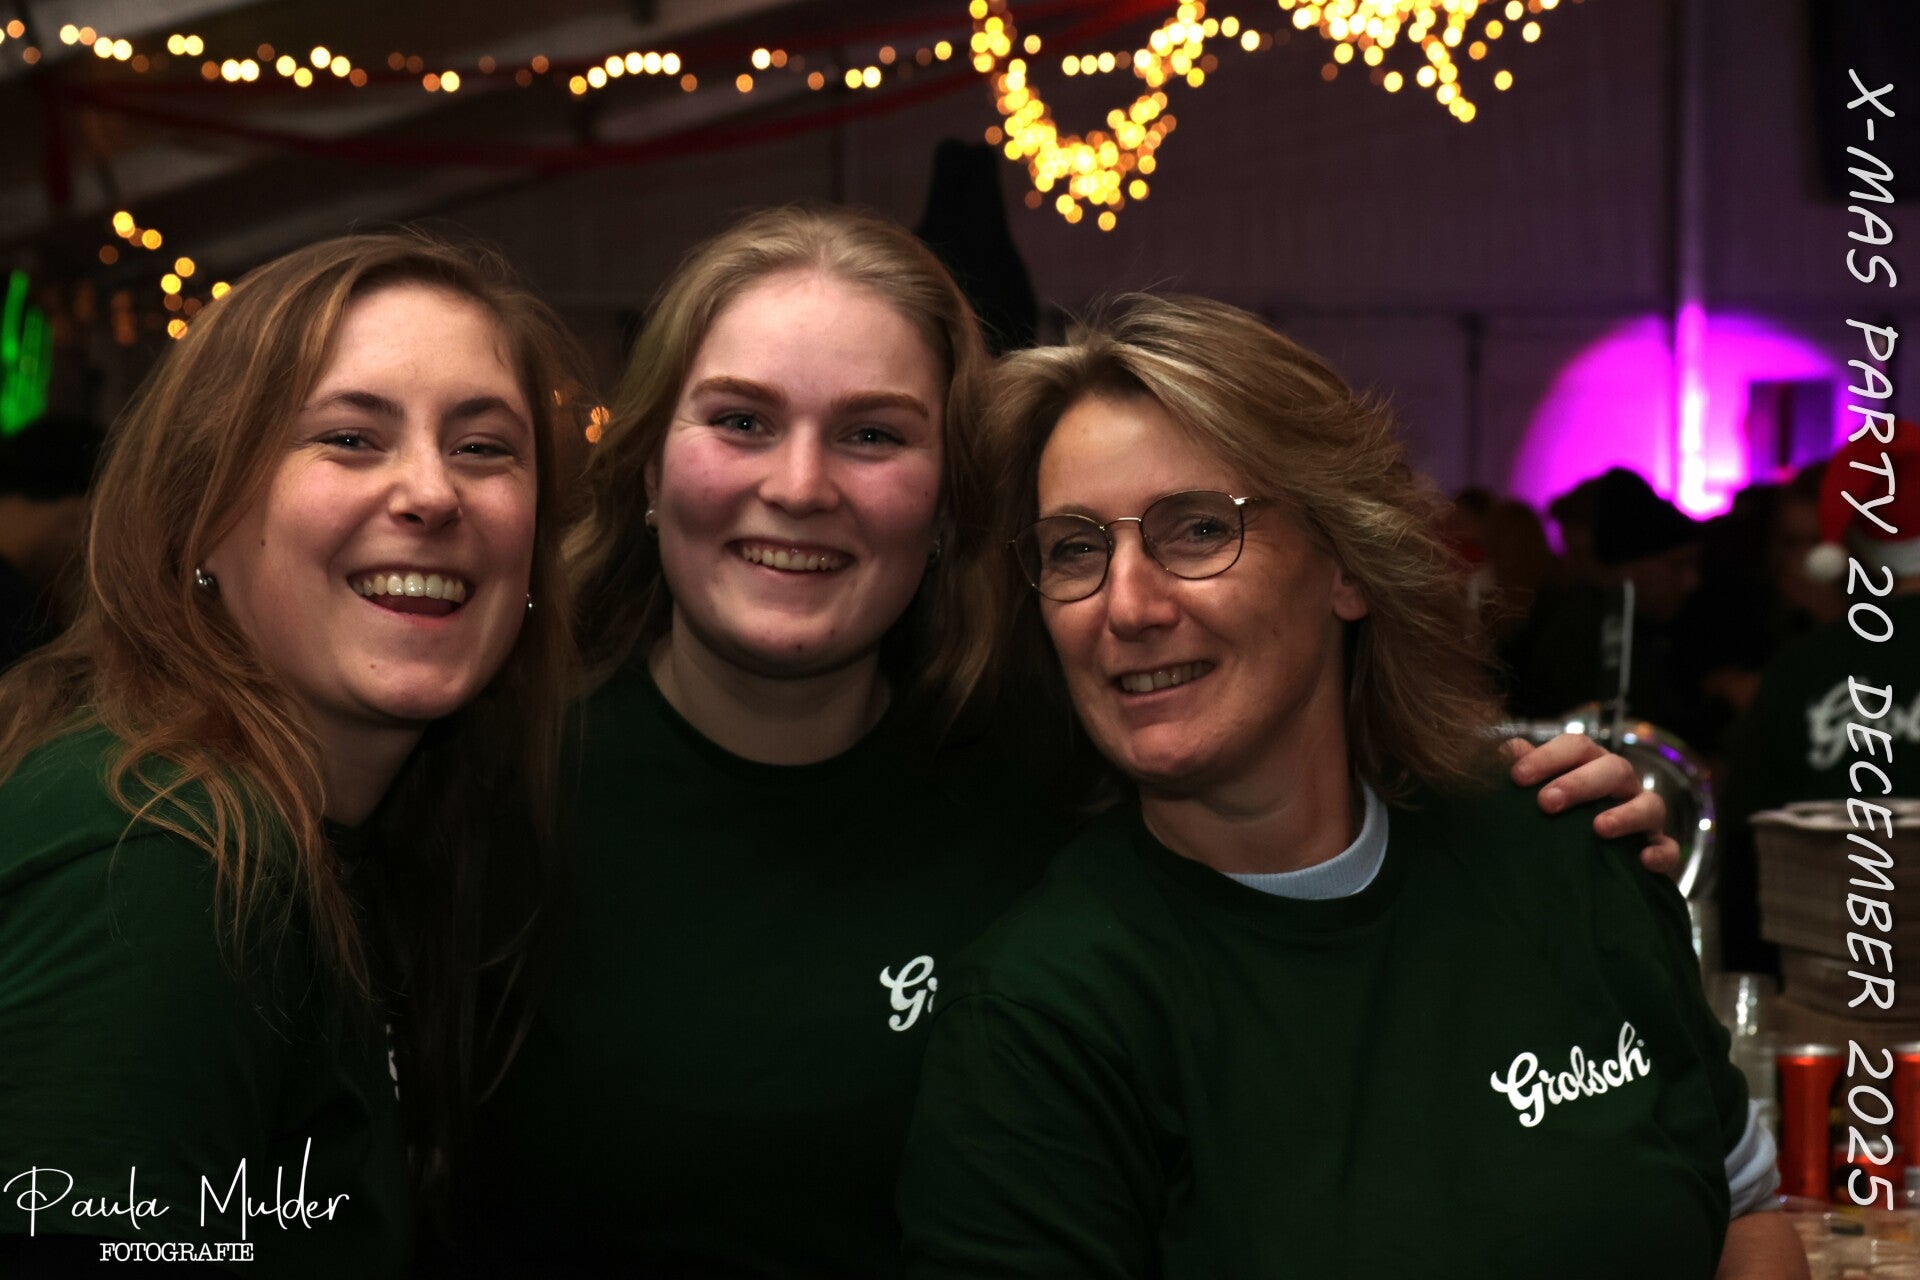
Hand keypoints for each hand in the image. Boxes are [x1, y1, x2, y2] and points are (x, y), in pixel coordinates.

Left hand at [1501, 735, 1681, 877]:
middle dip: (1580, 783)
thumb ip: (1526, 770)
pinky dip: (1660, 852)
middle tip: (1546, 802)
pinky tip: (1642, 859)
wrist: (1589, 861)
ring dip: (1626, 814)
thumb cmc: (1560, 813)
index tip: (1517, 777)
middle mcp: (1621, 784)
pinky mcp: (1658, 847)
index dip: (1548, 757)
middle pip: (1614, 769)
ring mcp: (1644, 815)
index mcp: (1591, 764)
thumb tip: (1507, 749)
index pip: (1577, 746)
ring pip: (1650, 804)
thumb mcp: (1540, 789)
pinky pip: (1668, 847)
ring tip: (1598, 828)